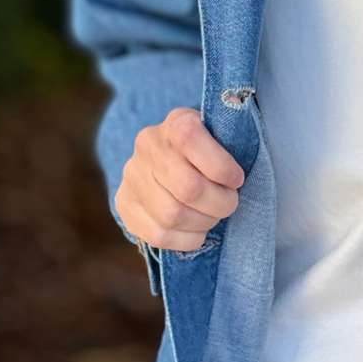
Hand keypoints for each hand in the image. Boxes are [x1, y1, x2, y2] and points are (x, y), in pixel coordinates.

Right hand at [115, 107, 244, 250]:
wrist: (170, 157)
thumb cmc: (208, 151)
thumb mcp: (221, 136)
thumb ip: (232, 146)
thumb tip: (238, 177)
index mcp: (176, 122)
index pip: (191, 139)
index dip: (221, 167)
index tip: (237, 180)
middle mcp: (148, 145)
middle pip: (187, 187)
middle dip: (219, 203)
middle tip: (229, 204)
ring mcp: (132, 176)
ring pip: (172, 215)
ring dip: (203, 222)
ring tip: (213, 216)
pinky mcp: (124, 204)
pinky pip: (158, 235)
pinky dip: (186, 239)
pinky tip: (197, 230)